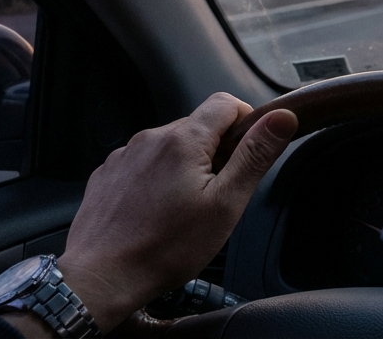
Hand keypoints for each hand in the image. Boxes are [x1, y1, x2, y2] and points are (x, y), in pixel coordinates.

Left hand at [54, 93, 297, 331]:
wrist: (100, 279)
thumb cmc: (165, 249)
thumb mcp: (225, 205)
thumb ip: (255, 156)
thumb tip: (282, 118)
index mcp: (183, 140)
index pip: (226, 103)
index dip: (246, 123)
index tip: (246, 156)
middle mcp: (150, 138)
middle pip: (198, 126)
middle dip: (215, 151)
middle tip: (217, 195)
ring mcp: (124, 156)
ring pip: (170, 146)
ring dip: (185, 166)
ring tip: (183, 210)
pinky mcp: (107, 175)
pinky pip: (143, 164)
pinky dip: (156, 179)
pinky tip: (155, 213)